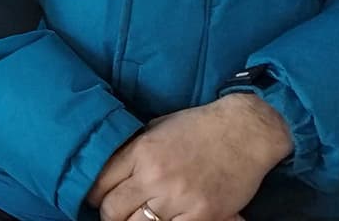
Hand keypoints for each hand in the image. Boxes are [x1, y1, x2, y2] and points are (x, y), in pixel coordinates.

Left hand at [92, 94, 291, 220]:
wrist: (244, 131)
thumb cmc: (197, 126)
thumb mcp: (154, 128)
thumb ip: (132, 151)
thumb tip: (109, 170)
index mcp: (141, 151)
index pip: (101, 183)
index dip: (95, 196)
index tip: (97, 200)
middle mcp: (155, 175)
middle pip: (114, 211)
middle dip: (110, 216)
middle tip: (115, 215)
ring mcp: (179, 197)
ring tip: (136, 220)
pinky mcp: (203, 214)